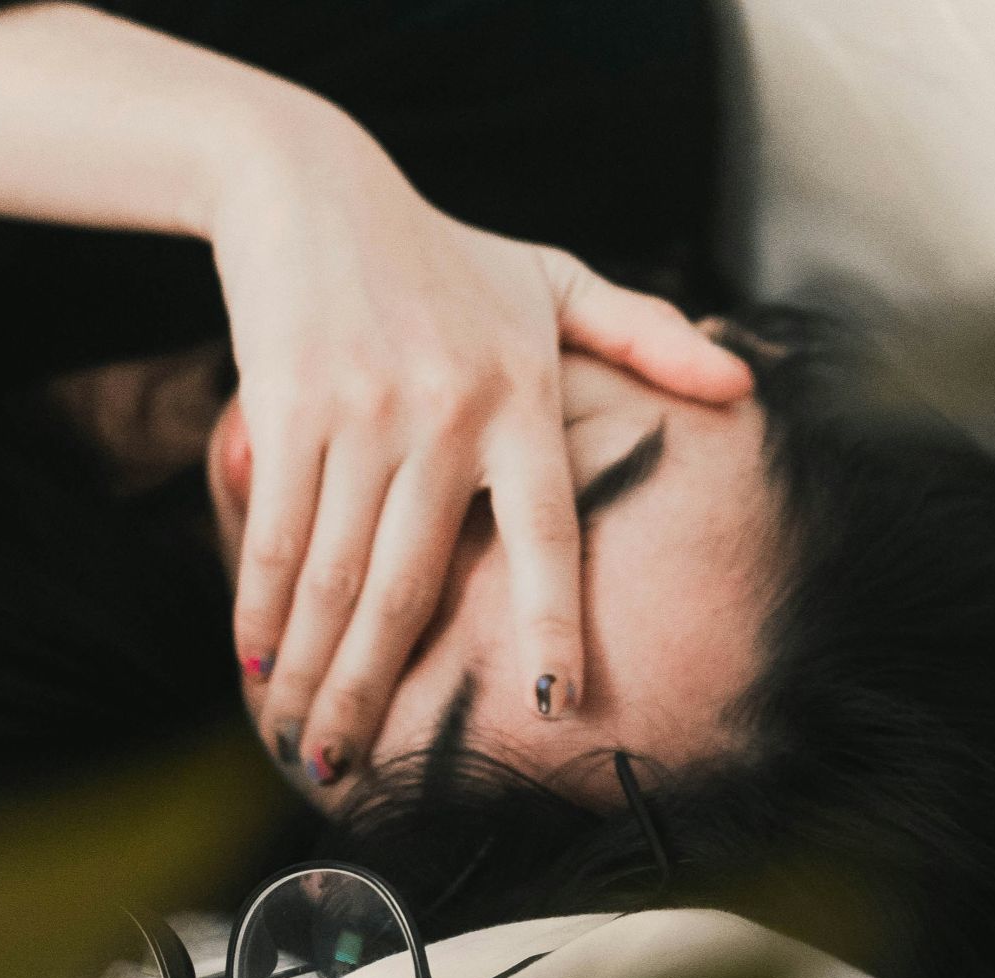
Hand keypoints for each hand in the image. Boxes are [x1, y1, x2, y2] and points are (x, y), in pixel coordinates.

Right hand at [209, 115, 750, 786]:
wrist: (311, 187)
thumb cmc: (441, 250)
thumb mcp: (552, 277)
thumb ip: (643, 333)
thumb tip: (740, 387)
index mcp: (521, 396)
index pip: (547, 533)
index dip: (546, 623)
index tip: (548, 705)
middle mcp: (447, 413)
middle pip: (411, 584)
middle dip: (372, 692)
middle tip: (347, 773)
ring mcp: (363, 412)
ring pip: (338, 573)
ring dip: (311, 672)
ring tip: (298, 743)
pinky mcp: (288, 405)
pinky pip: (278, 531)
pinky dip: (260, 605)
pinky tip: (254, 662)